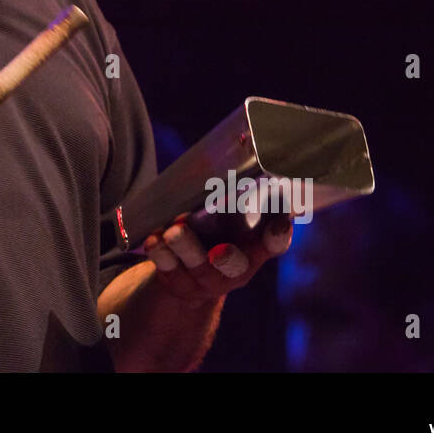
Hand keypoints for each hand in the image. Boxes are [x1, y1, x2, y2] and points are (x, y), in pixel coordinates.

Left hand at [141, 212, 293, 305]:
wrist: (193, 277)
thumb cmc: (223, 237)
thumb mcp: (240, 224)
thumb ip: (253, 199)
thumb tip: (261, 152)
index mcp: (255, 251)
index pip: (274, 245)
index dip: (279, 236)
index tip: (281, 223)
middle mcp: (234, 269)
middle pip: (232, 265)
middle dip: (226, 257)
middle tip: (218, 249)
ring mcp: (204, 277)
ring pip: (195, 265)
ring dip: (185, 247)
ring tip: (174, 231)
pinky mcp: (176, 280)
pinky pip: (166, 267)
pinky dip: (159, 252)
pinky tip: (152, 239)